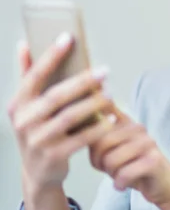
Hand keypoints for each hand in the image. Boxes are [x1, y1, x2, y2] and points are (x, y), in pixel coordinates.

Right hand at [6, 34, 115, 208]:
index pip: (34, 76)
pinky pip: (81, 138)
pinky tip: (111, 117)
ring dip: (94, 103)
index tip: (68, 37)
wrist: (38, 171)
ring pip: (70, 117)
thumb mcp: (28, 106)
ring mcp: (37, 141)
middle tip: (105, 71)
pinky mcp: (54, 156)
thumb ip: (28, 75)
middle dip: (83, 82)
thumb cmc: (38, 129)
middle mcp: (24, 122)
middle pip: (57, 96)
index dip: (51, 56)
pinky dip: (98, 127)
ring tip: (111, 93)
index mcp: (18, 104)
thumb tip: (26, 43)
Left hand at [89, 107, 169, 209]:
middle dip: (98, 161)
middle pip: (100, 142)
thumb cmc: (133, 165)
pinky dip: (120, 183)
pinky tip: (123, 184)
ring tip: (119, 175)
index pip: (104, 111)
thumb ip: (98, 135)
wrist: (162, 183)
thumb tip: (77, 123)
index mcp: (127, 121)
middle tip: (107, 169)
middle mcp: (138, 128)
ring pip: (111, 160)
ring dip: (111, 174)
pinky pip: (124, 173)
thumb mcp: (112, 148)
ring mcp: (148, 143)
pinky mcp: (154, 160)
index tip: (90, 138)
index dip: (92, 123)